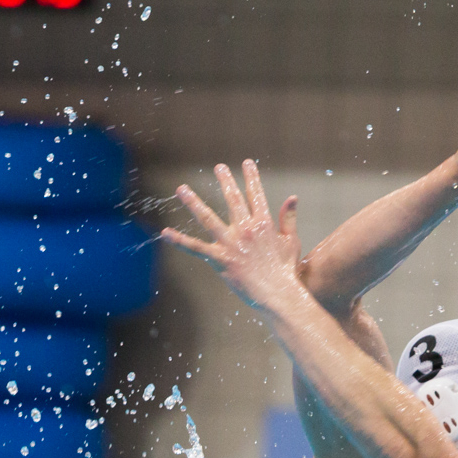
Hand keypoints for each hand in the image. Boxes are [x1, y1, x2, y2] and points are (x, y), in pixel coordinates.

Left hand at [161, 160, 305, 313]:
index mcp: (264, 224)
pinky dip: (180, 241)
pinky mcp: (220, 259)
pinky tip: (165, 233)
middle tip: (219, 167)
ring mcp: (231, 243)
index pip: (256, 195)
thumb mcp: (292, 241)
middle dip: (225, 181)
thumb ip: (289, 218)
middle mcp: (245, 229)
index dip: (251, 178)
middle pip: (233, 200)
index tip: (247, 163)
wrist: (278, 293)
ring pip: (207, 218)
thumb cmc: (286, 270)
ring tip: (181, 188)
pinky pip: (196, 248)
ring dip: (193, 202)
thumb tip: (292, 197)